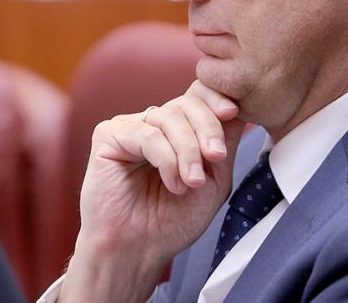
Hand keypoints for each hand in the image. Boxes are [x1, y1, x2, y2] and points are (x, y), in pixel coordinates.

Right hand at [60, 80, 245, 302]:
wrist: (140, 251)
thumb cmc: (174, 220)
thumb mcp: (214, 180)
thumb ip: (224, 143)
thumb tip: (238, 108)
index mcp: (179, 129)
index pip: (199, 96)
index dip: (216, 97)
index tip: (232, 112)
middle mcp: (154, 123)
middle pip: (187, 102)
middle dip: (208, 128)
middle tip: (217, 157)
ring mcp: (130, 127)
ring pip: (169, 118)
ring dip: (188, 150)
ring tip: (192, 182)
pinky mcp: (108, 136)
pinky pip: (147, 135)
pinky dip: (166, 159)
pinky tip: (173, 183)